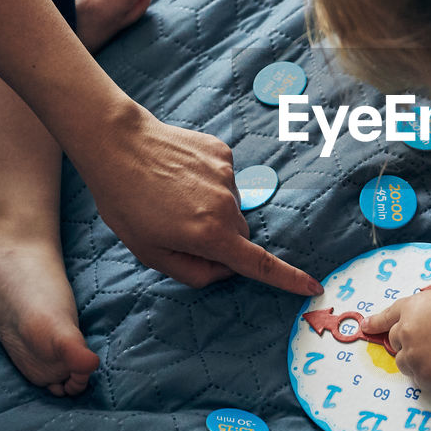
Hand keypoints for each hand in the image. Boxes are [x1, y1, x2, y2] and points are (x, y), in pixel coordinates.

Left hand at [87, 107, 321, 295]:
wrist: (117, 145)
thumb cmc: (126, 203)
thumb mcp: (150, 254)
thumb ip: (193, 272)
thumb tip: (224, 269)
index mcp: (210, 235)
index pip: (259, 264)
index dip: (288, 279)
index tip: (313, 285)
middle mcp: (226, 205)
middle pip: (238, 235)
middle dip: (218, 238)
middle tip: (176, 227)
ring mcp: (227, 176)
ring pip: (230, 206)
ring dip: (209, 208)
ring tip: (171, 195)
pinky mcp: (223, 153)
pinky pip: (224, 179)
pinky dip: (207, 183)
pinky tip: (179, 175)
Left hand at [363, 289, 430, 386]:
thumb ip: (427, 313)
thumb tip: (424, 325)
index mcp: (413, 307)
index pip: (388, 315)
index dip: (376, 322)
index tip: (366, 326)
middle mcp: (406, 330)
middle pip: (395, 340)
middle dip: (407, 343)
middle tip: (430, 345)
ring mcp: (412, 354)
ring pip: (404, 361)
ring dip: (417, 361)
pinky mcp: (422, 375)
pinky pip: (418, 379)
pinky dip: (429, 376)